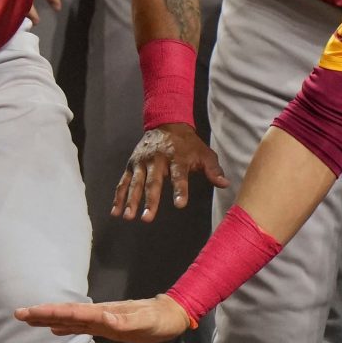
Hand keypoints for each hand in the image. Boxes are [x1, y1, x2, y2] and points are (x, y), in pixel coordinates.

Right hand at [14, 293, 193, 342]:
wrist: (170, 315)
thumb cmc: (159, 320)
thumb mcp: (144, 323)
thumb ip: (124, 322)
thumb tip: (103, 319)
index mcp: (103, 314)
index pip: (72, 313)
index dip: (50, 313)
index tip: (30, 313)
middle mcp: (97, 315)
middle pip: (65, 314)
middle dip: (41, 314)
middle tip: (18, 314)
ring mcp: (100, 320)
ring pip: (69, 320)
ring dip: (48, 319)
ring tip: (28, 319)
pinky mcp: (105, 326)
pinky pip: (79, 326)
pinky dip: (64, 326)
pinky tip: (53, 329)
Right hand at [112, 121, 227, 220]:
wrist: (166, 124)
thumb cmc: (188, 144)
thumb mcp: (204, 153)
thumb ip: (213, 170)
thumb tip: (225, 184)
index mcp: (177, 158)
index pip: (179, 176)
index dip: (180, 190)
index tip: (179, 205)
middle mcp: (157, 160)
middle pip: (152, 182)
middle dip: (149, 201)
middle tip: (147, 218)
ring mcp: (141, 162)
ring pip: (135, 183)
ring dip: (130, 200)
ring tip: (128, 216)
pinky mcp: (131, 164)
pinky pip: (123, 181)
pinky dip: (118, 196)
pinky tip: (116, 211)